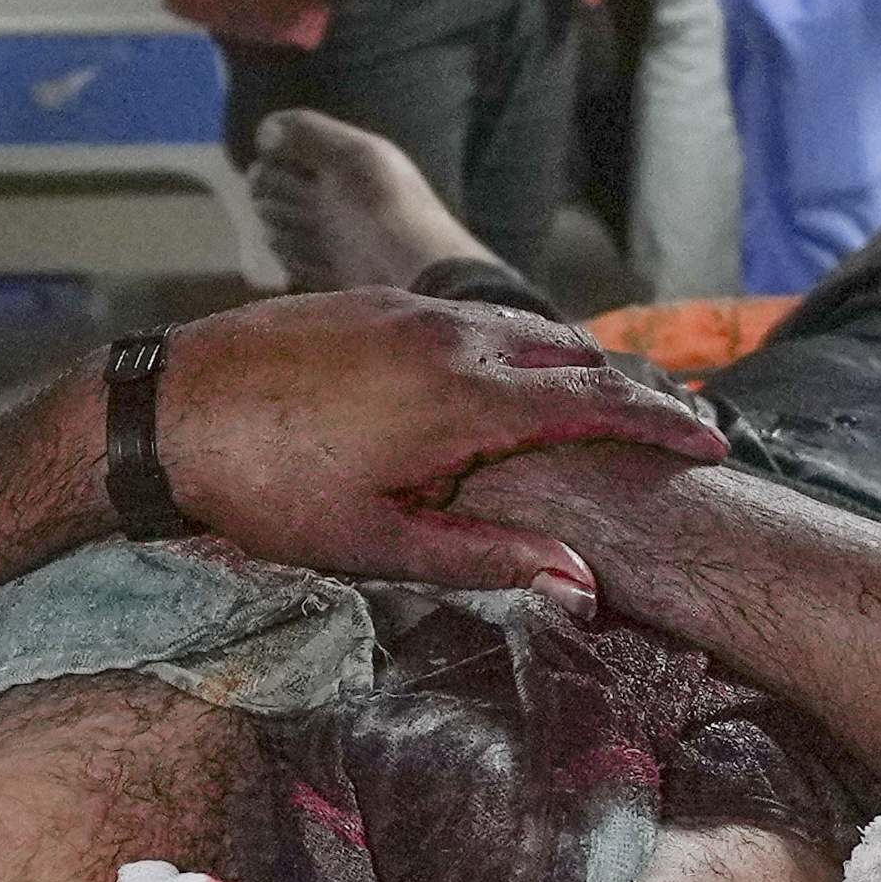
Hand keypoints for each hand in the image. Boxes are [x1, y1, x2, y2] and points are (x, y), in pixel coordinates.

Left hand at [145, 290, 726, 590]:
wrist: (166, 407)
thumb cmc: (265, 490)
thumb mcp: (377, 544)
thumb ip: (485, 556)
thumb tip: (578, 581)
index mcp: (467, 399)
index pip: (599, 403)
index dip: (666, 424)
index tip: (714, 442)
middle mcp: (452, 336)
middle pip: (573, 353)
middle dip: (630, 390)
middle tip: (672, 425)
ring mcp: (409, 309)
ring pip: (520, 326)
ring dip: (570, 363)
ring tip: (598, 402)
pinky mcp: (370, 300)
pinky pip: (467, 316)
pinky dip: (510, 344)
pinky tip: (500, 377)